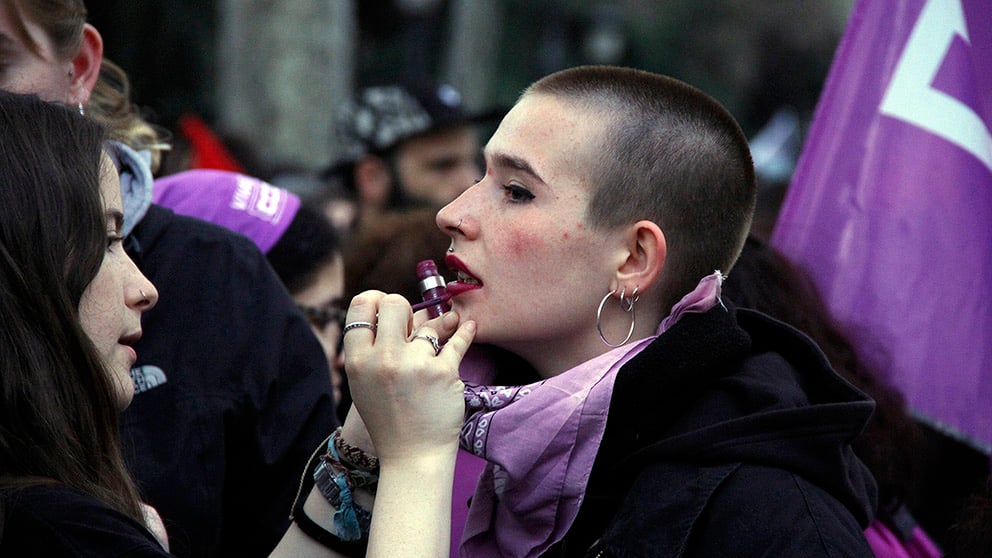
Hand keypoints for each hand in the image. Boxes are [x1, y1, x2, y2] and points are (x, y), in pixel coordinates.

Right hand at [342, 291, 475, 464]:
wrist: (413, 457)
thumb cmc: (389, 420)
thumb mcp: (363, 385)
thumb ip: (370, 351)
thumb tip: (390, 313)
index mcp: (357, 361)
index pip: (361, 305)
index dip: (376, 300)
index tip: (388, 307)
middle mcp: (383, 359)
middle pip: (395, 303)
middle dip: (406, 308)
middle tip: (413, 324)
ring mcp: (414, 364)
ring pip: (428, 323)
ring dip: (440, 323)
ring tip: (447, 323)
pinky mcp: (443, 372)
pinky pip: (457, 341)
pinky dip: (465, 332)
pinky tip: (468, 327)